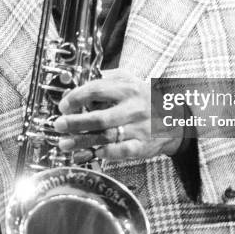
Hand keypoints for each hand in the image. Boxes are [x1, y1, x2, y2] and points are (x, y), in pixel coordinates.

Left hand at [54, 69, 182, 159]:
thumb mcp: (130, 80)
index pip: (98, 90)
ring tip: (64, 143)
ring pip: (106, 136)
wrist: (175, 117)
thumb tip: (80, 82)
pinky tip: (89, 154)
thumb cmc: (145, 97)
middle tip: (58, 125)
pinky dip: (104, 153)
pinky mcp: (142, 146)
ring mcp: (138, 129)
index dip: (77, 97)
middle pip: (100, 117)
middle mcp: (134, 108)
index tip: (64, 105)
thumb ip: (107, 79)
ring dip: (82, 141)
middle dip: (75, 122)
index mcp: (128, 89)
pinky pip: (120, 152)